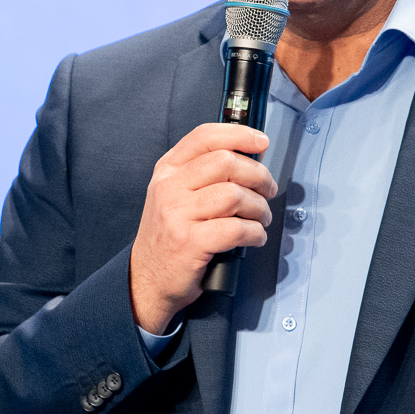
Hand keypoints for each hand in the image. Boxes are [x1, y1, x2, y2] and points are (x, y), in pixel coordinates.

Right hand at [130, 122, 275, 334]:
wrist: (146, 279)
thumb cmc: (169, 237)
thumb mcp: (175, 195)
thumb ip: (204, 174)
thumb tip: (251, 159)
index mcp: (168, 170)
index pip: (205, 137)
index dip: (239, 135)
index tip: (261, 142)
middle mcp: (170, 187)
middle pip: (226, 162)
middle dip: (258, 176)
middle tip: (267, 190)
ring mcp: (178, 214)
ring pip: (235, 195)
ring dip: (259, 208)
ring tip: (260, 219)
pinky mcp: (190, 242)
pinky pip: (237, 229)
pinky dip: (255, 233)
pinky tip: (254, 237)